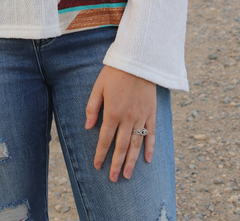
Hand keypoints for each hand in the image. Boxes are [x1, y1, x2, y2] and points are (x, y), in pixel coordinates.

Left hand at [85, 65, 155, 181]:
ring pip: (136, 144)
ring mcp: (141, 116)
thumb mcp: (98, 87)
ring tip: (127, 175)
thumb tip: (88, 127)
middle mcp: (127, 118)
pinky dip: (150, 148)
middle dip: (116, 164)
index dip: (101, 154)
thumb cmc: (114, 73)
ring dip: (132, 162)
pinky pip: (151, 134)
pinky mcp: (152, 113)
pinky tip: (147, 160)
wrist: (138, 60)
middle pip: (121, 146)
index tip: (97, 166)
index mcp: (112, 112)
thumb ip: (92, 108)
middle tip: (113, 179)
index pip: (105, 139)